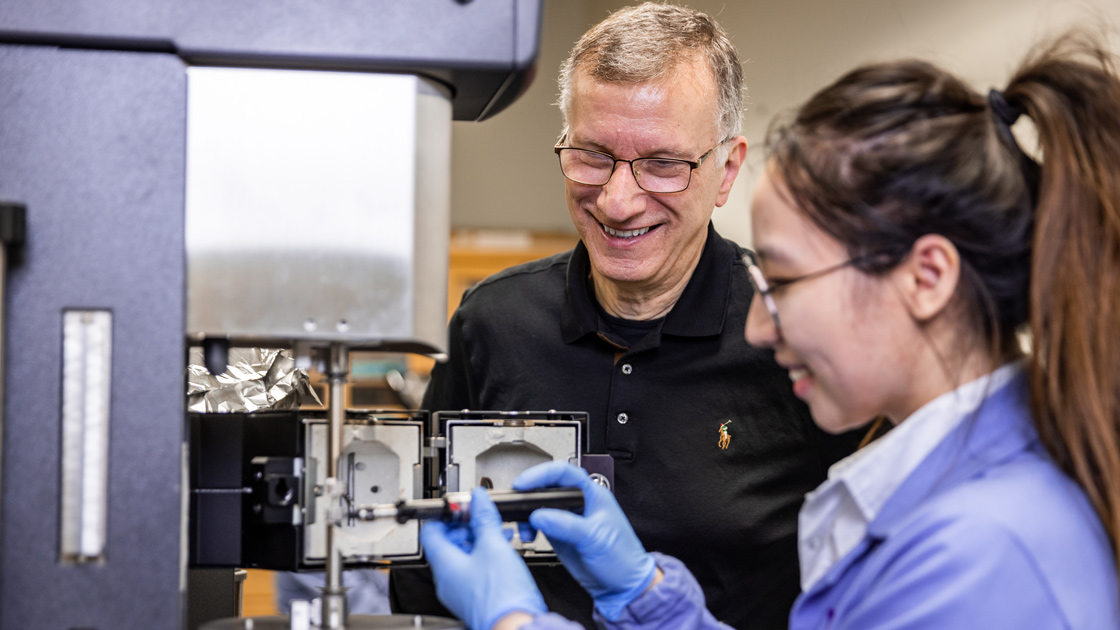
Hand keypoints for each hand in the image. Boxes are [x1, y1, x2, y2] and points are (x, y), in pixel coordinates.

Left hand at [420, 487, 546, 629]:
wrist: (516, 627)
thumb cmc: (501, 596)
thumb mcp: (494, 546)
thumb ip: (484, 519)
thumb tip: (478, 499)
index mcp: (444, 565)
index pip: (430, 531)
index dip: (445, 515)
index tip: (462, 507)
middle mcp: (447, 579)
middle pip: (448, 543)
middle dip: (466, 526)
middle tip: (483, 517)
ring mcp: (460, 590)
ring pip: (463, 556)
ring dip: (479, 540)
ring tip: (497, 532)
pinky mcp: (474, 597)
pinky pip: (473, 570)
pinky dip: (485, 556)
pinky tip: (502, 551)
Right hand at [513, 462, 656, 620]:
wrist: (621, 585)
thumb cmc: (622, 557)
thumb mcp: (595, 538)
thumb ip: (566, 525)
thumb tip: (539, 515)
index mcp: (592, 494)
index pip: (564, 473)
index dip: (541, 474)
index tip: (523, 483)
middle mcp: (578, 503)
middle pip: (548, 487)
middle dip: (530, 493)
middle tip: (517, 502)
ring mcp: (568, 518)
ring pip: (540, 505)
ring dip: (527, 513)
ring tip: (525, 527)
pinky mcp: (560, 534)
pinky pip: (539, 524)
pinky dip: (529, 527)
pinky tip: (529, 535)